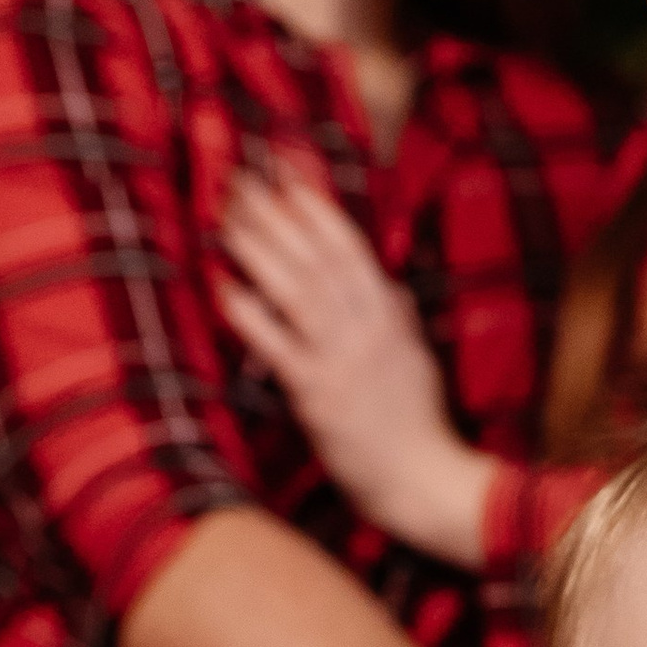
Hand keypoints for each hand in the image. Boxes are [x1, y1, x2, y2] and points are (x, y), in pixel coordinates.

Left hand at [218, 172, 494, 567]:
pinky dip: (249, 311)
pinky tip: (222, 284)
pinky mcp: (316, 394)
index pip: (348, 243)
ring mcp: (340, 357)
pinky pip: (276, 344)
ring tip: (226, 214)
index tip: (283, 168)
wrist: (424, 478)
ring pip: (295, 287)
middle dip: (275, 211)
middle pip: (315, 255)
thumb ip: (399, 317)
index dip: (312, 202)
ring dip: (258, 246)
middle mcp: (366, 326)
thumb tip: (388, 284)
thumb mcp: (417, 358)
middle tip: (240, 176)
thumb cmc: (419, 425)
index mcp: (389, 312)